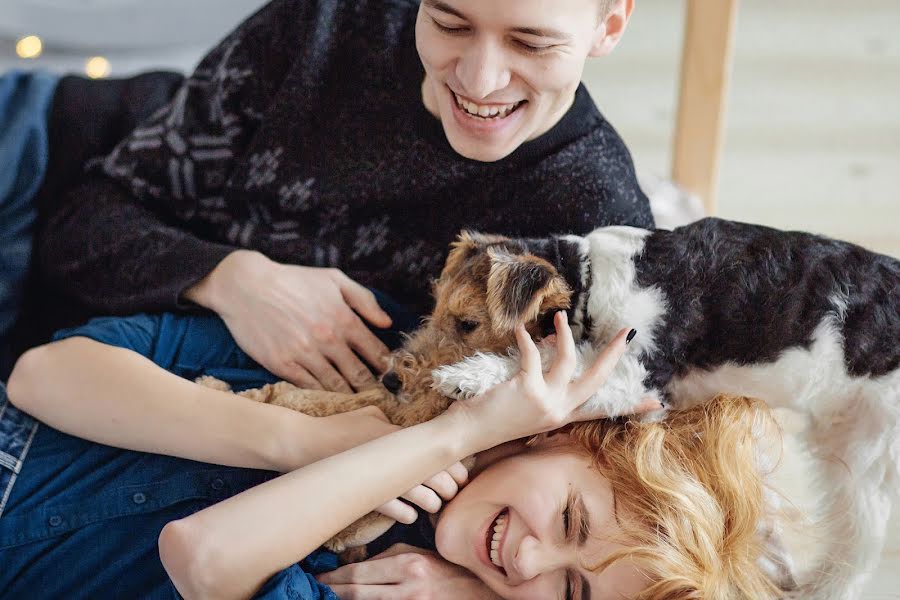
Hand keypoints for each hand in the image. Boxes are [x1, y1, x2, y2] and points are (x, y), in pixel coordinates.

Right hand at [186, 250, 392, 391]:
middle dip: (374, 389)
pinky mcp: (283, 365)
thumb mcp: (333, 278)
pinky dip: (323, 397)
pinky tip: (332, 402)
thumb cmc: (293, 280)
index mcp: (344, 318)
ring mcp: (305, 354)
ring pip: (337, 385)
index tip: (393, 378)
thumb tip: (387, 323)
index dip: (388, 368)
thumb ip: (364, 299)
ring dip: (351, 397)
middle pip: (360, 374)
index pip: (376, 352)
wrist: (246, 286)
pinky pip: (310, 388)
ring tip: (361, 406)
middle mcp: (328, 338)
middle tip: (383, 400)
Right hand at [312, 408, 468, 523]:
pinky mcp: (366, 494)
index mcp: (397, 434)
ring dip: (431, 502)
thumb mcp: (370, 415)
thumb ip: (393, 422)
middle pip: (437, 474)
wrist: (304, 443)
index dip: (455, 464)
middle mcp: (392, 454)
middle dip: (449, 486)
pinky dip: (406, 514)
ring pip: (422, 495)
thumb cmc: (338, 427)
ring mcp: (380, 475)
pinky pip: (396, 510)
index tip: (459, 472)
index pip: (438, 449)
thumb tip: (411, 429)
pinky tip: (410, 514)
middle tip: (450, 491)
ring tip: (432, 504)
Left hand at [316, 544, 502, 598]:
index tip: (319, 576)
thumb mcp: (422, 555)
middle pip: (358, 592)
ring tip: (327, 599)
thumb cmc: (450, 571)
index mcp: (409, 564)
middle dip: (332, 591)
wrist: (483, 594)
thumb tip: (359, 564)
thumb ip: (392, 557)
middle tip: (314, 589)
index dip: (335, 576)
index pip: (360, 572)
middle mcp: (409, 587)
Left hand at [447, 311, 660, 449]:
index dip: (630, 405)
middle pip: (596, 380)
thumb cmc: (490, 417)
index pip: (601, 411)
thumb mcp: (525, 402)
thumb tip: (554, 342)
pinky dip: (526, 338)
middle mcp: (558, 411)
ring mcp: (546, 402)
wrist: (466, 434)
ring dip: (564, 335)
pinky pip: (534, 354)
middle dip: (613, 354)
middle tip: (625, 332)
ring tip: (558, 317)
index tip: (656, 402)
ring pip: (568, 361)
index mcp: (560, 417)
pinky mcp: (528, 390)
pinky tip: (518, 328)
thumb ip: (543, 378)